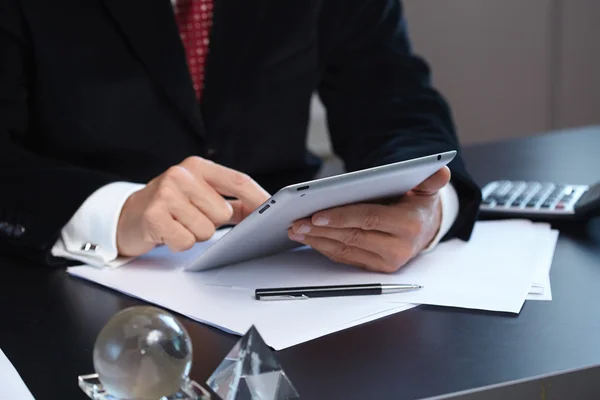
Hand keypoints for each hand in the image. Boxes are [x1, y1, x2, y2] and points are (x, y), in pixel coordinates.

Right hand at [117, 157, 269, 255]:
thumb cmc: (169, 206)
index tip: (273, 209)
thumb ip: (232, 202)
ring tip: (178, 224)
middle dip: (212, 223)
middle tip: (191, 218)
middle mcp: (181, 175)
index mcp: (197, 167)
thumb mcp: (199, 196)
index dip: (258, 197)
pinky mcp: (154, 216)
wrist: (127, 216)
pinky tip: (168, 232)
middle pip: (223, 212)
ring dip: (194, 234)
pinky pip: (186, 241)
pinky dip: (179, 243)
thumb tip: (262, 212)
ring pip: (205, 230)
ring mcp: (166, 194)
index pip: (238, 180)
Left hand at [288, 167, 450, 272]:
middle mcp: (397, 248)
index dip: (341, 217)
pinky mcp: (374, 268)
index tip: (317, 215)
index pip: (368, 220)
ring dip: (317, 241)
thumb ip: (430, 180)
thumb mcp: (426, 189)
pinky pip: (344, 258)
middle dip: (321, 230)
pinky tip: (309, 238)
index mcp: (408, 226)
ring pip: (344, 250)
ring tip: (296, 229)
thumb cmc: (417, 205)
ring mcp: (385, 262)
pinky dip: (324, 248)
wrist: (425, 230)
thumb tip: (441, 169)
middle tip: (297, 221)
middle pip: (352, 237)